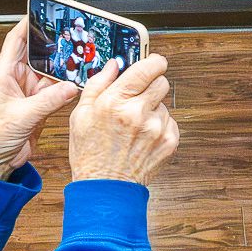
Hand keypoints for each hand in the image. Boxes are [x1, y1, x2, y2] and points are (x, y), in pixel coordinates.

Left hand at [0, 19, 82, 177]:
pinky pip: (57, 90)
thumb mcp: (21, 116)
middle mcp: (17, 80)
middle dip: (55, 45)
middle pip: (39, 53)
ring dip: (64, 68)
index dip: (28, 23)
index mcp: (4, 74)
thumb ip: (48, 101)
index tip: (43, 11)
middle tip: (73, 34)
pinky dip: (68, 86)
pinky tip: (80, 82)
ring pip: (51, 72)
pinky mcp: (39, 105)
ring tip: (82, 58)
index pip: (16, 39)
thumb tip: (70, 87)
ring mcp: (29, 92)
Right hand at [69, 53, 179, 183]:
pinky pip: (170, 122)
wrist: (106, 189)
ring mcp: (156, 128)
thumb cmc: (90, 154)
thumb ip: (98, 84)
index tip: (153, 62)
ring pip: (164, 104)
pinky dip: (159, 126)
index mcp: (116, 102)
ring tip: (134, 126)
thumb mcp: (81, 115)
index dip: (153, 61)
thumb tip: (113, 65)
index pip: (147, 67)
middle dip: (151, 85)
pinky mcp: (169, 142)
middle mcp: (139, 113)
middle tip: (138, 97)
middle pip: (161, 82)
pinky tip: (142, 137)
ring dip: (153, 109)